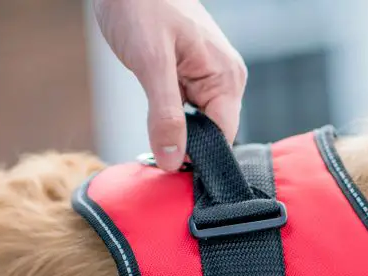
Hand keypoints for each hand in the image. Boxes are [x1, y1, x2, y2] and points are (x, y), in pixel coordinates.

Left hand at [92, 0, 246, 169]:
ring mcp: (209, 75)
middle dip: (184, 144)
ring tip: (151, 128)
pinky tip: (154, 113)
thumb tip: (173, 161)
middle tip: (153, 150)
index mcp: (226, 77)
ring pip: (196, 122)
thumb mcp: (151, 62)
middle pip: (211, 132)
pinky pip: (186, 107)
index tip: (169, 167)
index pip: (223, 136)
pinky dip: (169, 116)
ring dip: (173, 129)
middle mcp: (225, 78)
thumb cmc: (141, 4)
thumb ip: (165, 115)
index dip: (197, 155)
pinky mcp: (191, 73)